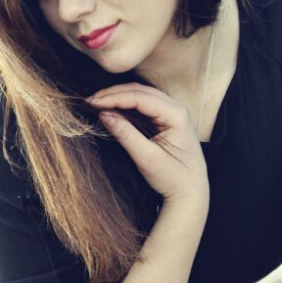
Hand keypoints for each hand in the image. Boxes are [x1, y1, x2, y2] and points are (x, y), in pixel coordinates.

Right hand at [86, 82, 208, 205]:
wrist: (191, 191)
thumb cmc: (173, 178)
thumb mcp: (147, 158)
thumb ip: (126, 134)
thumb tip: (104, 114)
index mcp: (177, 115)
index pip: (140, 98)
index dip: (114, 97)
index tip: (92, 102)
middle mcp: (177, 108)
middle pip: (141, 91)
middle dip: (114, 94)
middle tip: (89, 101)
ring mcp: (174, 111)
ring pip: (142, 94)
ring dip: (119, 96)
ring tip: (97, 102)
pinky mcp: (168, 117)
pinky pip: (145, 103)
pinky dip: (127, 103)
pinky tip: (112, 106)